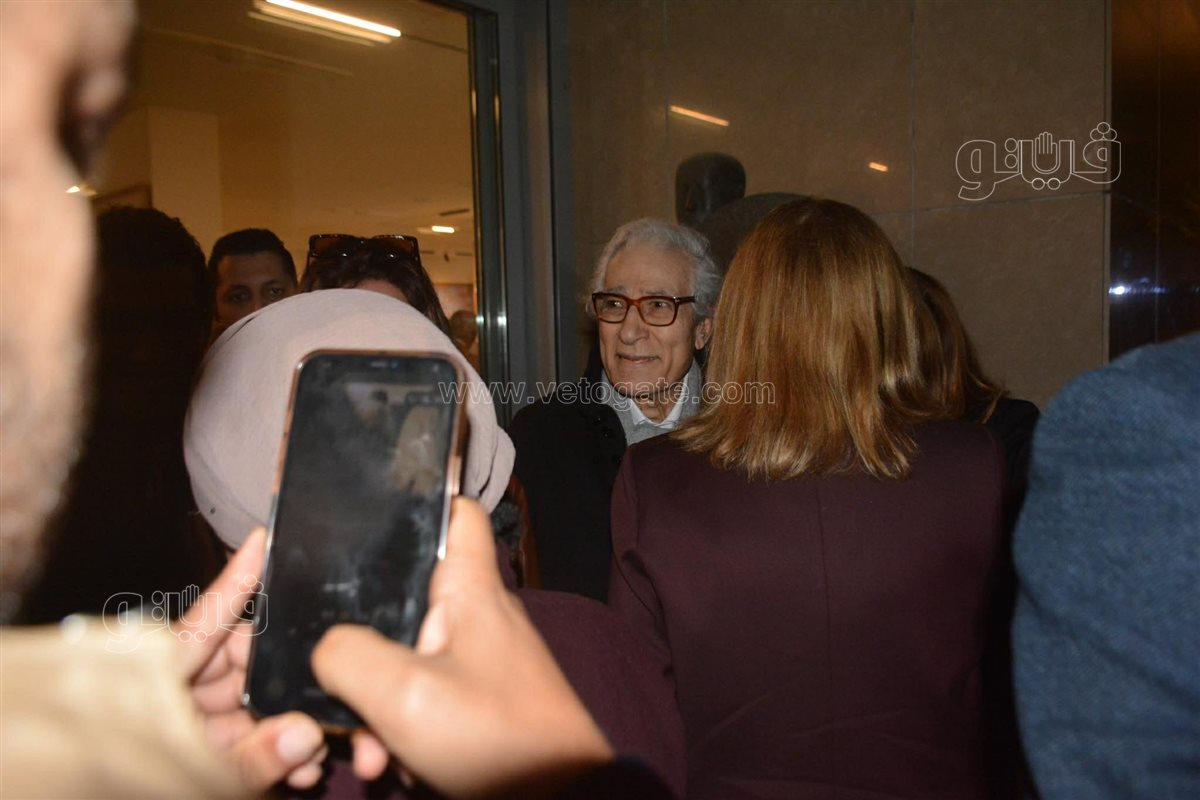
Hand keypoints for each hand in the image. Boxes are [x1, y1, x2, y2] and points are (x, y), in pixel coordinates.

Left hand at [178, 528, 327, 790]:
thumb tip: (307, 735)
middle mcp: (176, 691)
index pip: (207, 617)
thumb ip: (249, 758)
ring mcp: (188, 722)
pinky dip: (277, 754)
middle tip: (323, 711)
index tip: (263, 540)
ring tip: (316, 759)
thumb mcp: (190, 775)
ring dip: (292, 732)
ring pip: (255, 709)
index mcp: (158, 678)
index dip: (238, 579)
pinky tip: (303, 771)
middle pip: (246, 667)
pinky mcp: (202, 753)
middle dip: (291, 689)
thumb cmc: (109, 787)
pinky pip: (248, 742)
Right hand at [312, 498, 613, 798]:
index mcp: (472, 591)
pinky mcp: (482, 704)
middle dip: (364, 646)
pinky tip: (392, 766)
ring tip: (369, 751)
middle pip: (408, 600)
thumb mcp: (404, 695)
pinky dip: (404, 728)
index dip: (417, 505)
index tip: (367, 516)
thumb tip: (325, 647)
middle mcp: (479, 618)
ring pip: (410, 661)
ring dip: (378, 704)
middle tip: (338, 688)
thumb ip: (349, 657)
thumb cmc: (494, 738)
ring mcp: (483, 663)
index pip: (456, 515)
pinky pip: (428, 699)